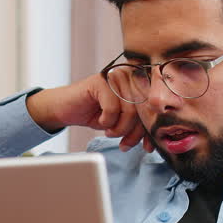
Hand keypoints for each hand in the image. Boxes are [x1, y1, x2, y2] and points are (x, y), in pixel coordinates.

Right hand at [26, 74, 153, 152]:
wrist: (68, 109)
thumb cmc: (96, 114)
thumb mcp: (123, 121)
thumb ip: (139, 124)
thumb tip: (155, 140)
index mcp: (140, 83)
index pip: (154, 108)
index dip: (150, 129)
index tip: (147, 147)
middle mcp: (130, 75)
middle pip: (143, 110)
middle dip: (135, 133)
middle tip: (124, 144)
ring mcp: (115, 76)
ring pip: (129, 110)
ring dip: (119, 129)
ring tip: (110, 132)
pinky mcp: (101, 81)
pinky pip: (112, 108)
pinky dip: (107, 121)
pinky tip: (101, 122)